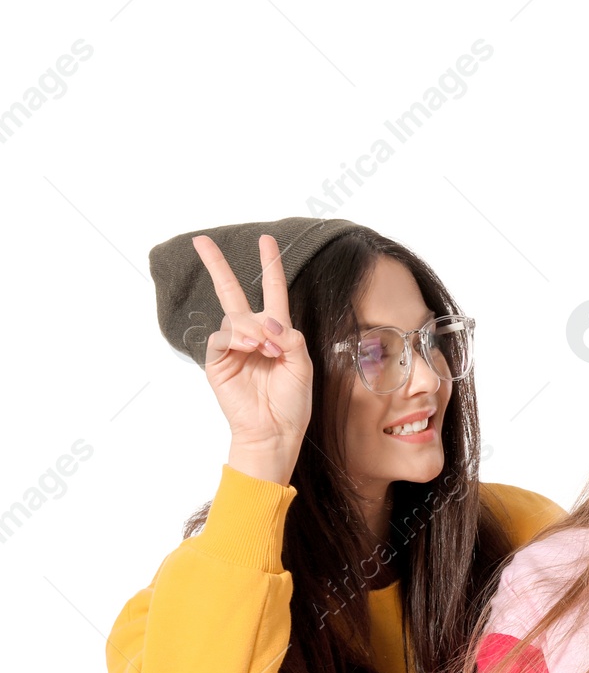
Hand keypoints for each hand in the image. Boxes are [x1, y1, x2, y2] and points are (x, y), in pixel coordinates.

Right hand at [193, 233, 312, 484]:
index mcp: (278, 334)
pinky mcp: (218, 361)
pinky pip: (223, 337)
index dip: (270, 267)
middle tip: (201, 241)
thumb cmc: (292, 403)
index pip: (272, 293)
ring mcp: (233, 347)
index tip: (266, 240)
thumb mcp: (303, 366)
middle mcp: (253, 336)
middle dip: (218, 267)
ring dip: (255, 329)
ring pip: (236, 319)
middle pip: (233, 293)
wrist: (274, 431)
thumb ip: (291, 338)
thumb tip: (268, 320)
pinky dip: (239, 338)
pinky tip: (254, 348)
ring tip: (269, 350)